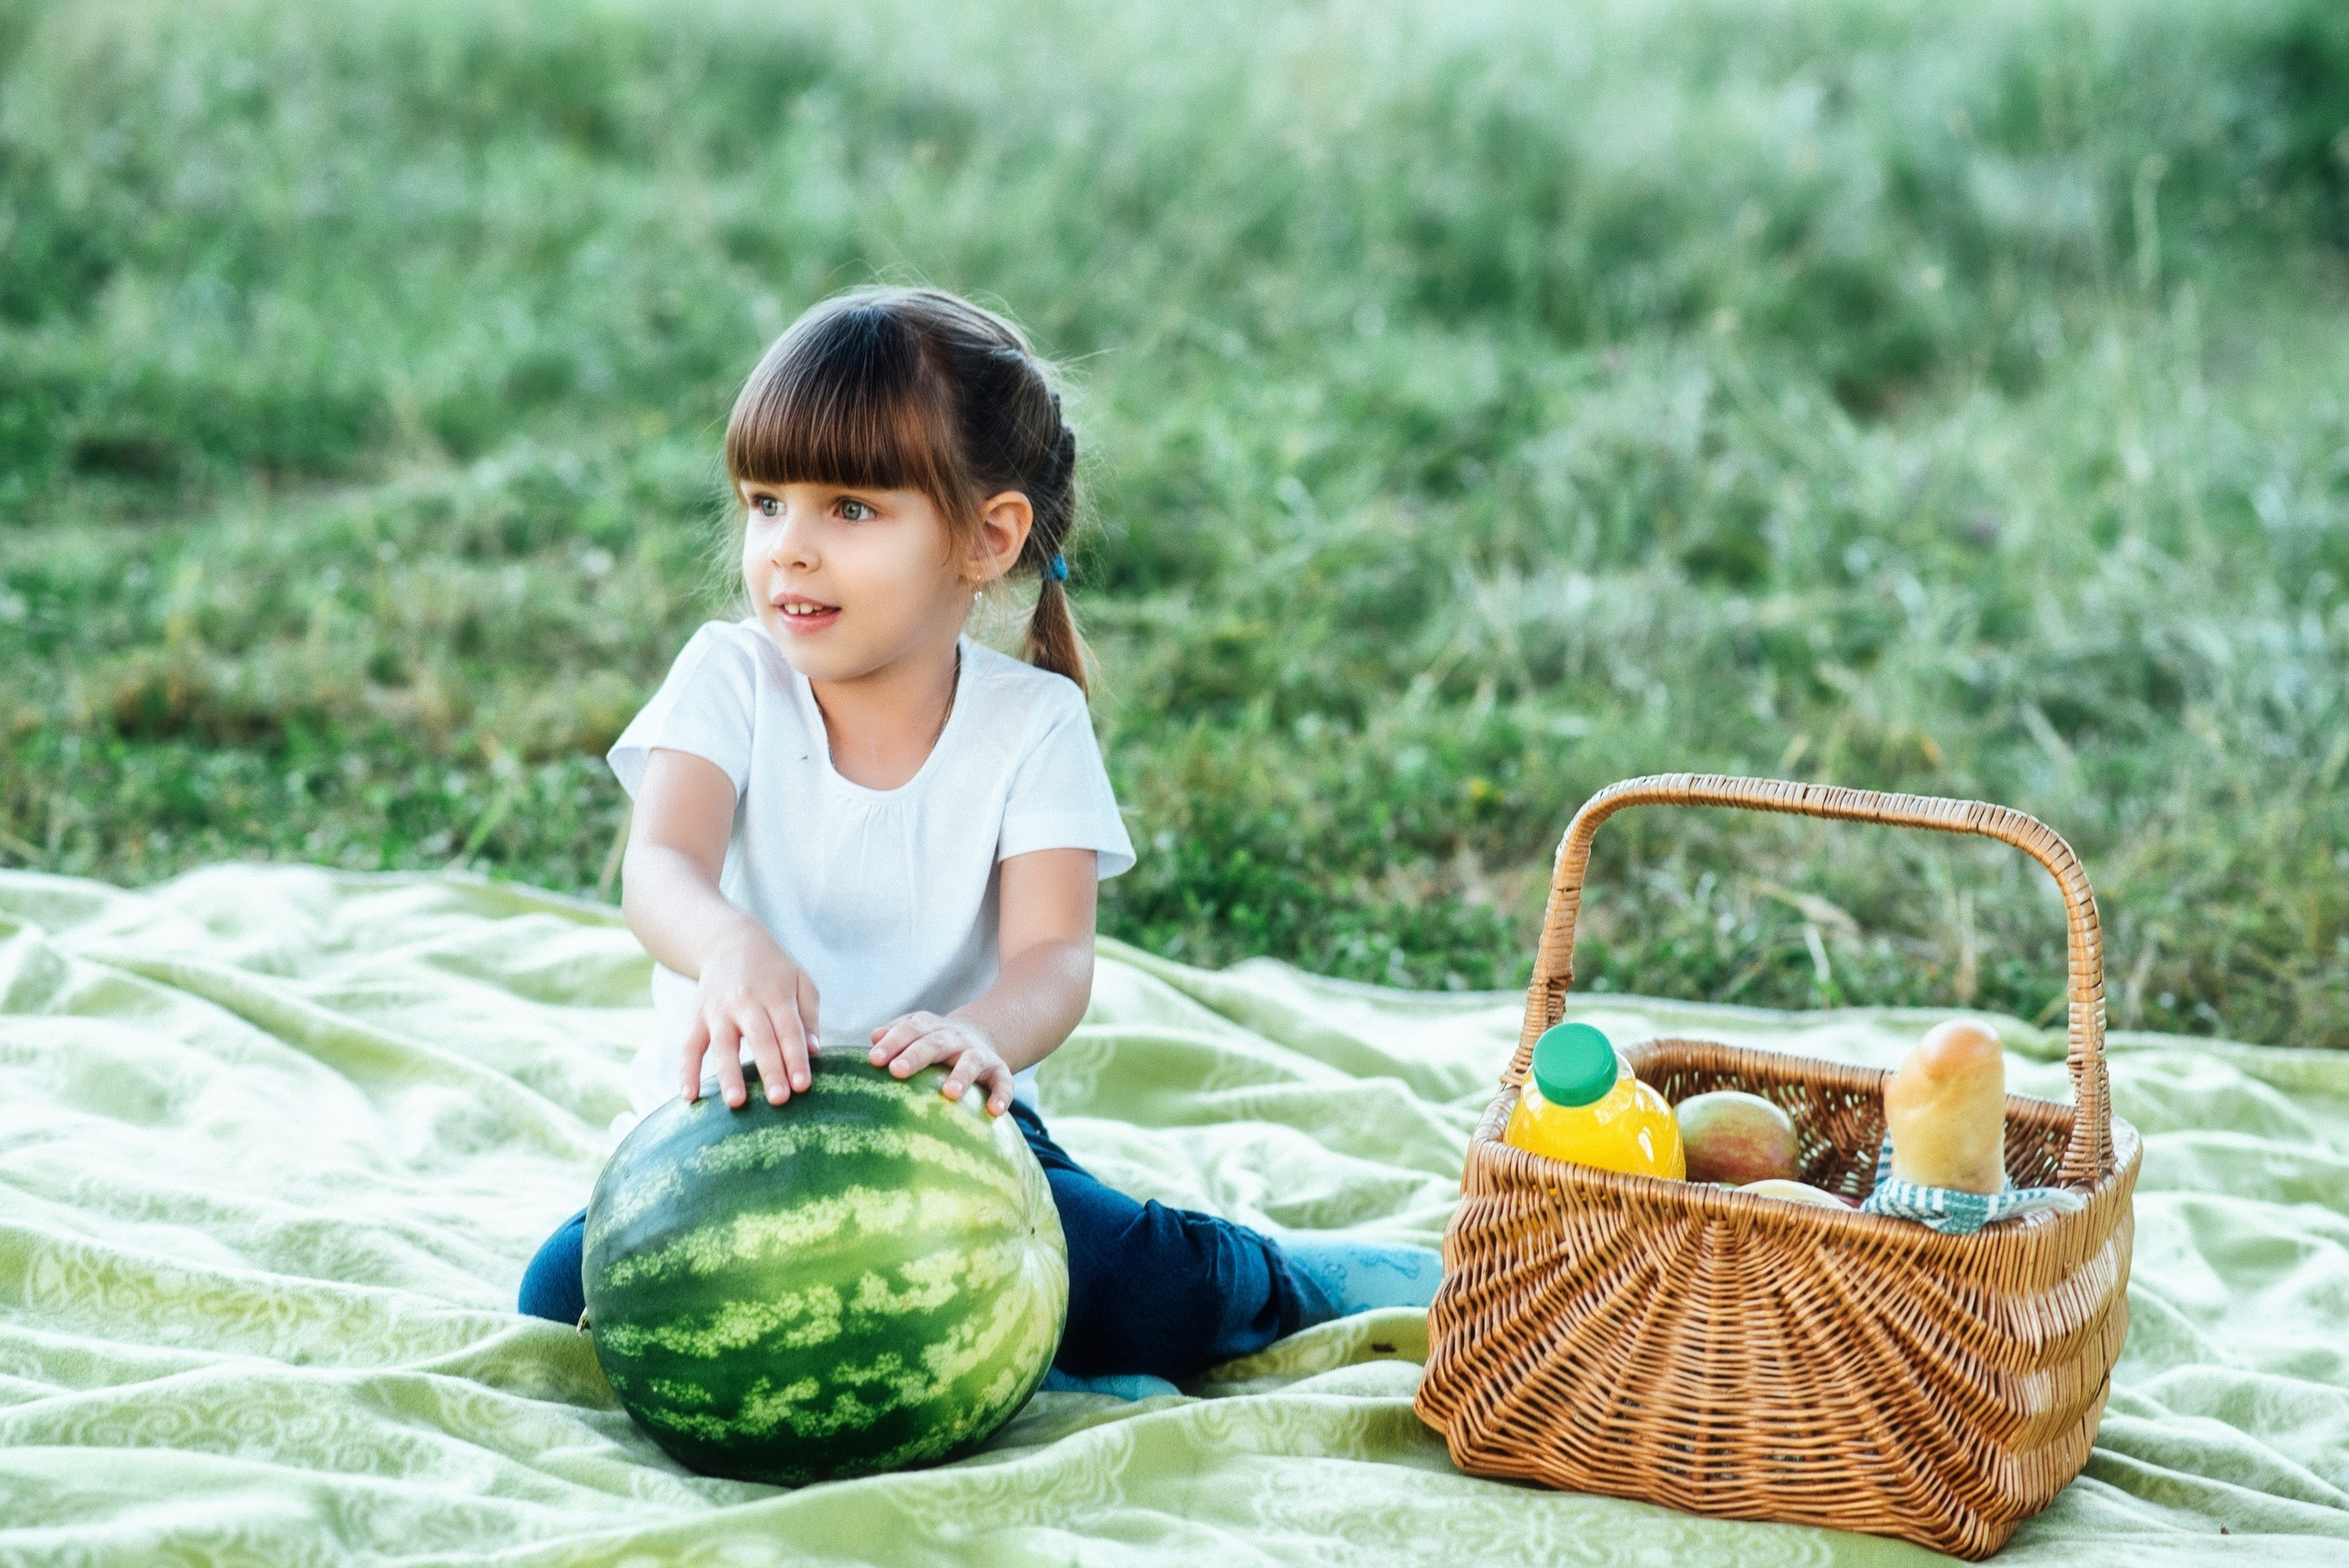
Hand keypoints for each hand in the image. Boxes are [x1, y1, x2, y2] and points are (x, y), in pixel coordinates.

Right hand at [682, 924, 819, 1108]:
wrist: (729, 941)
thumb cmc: (774, 969)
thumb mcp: (801, 981)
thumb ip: (809, 1016)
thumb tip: (815, 1051)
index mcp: (775, 994)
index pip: (789, 1030)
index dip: (796, 1058)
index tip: (803, 1085)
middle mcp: (745, 1002)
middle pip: (760, 1039)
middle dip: (770, 1069)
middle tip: (778, 1100)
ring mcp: (718, 1010)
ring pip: (723, 1045)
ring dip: (729, 1075)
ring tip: (736, 1103)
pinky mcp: (696, 1017)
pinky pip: (689, 1046)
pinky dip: (686, 1071)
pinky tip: (689, 1096)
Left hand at [868, 1012, 1015, 1116]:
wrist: (980, 1038)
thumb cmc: (936, 1044)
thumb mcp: (918, 1033)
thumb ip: (897, 1033)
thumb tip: (875, 1037)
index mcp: (931, 1028)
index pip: (911, 1029)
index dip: (893, 1041)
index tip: (874, 1059)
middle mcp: (955, 1038)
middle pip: (935, 1043)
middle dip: (916, 1055)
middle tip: (897, 1071)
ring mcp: (979, 1054)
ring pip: (971, 1061)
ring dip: (961, 1075)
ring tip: (950, 1093)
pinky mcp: (999, 1071)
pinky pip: (1003, 1082)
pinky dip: (1002, 1095)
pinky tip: (995, 1110)